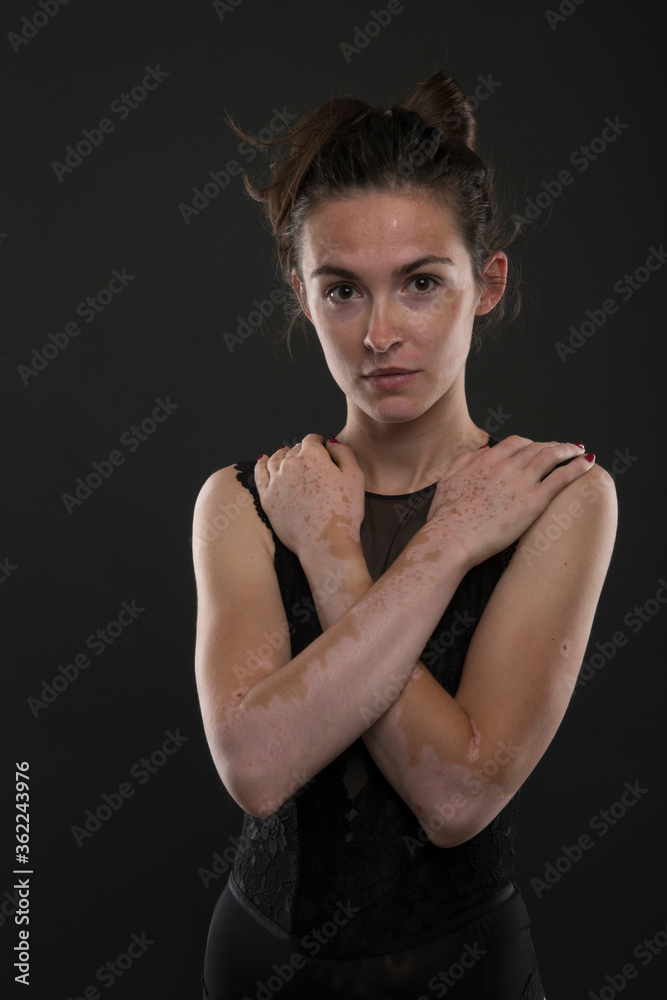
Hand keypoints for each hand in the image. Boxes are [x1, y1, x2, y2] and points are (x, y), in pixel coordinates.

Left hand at [254, 434, 365, 561]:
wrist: (325, 542)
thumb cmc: (345, 511)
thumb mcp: (356, 476)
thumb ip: (344, 452)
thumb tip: (329, 443)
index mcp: (312, 456)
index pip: (311, 440)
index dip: (317, 442)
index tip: (321, 446)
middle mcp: (290, 464)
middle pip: (294, 450)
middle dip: (302, 451)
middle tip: (310, 460)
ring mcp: (276, 481)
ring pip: (276, 460)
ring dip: (282, 455)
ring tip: (285, 454)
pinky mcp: (267, 498)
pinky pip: (260, 474)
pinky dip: (261, 465)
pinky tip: (262, 460)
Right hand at [424, 436, 593, 565]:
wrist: (451, 539)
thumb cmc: (445, 518)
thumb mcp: (447, 480)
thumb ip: (465, 461)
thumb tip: (483, 451)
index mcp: (485, 460)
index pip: (515, 443)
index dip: (530, 443)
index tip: (537, 448)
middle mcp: (506, 466)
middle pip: (536, 447)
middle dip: (552, 445)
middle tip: (563, 449)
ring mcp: (521, 482)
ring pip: (551, 456)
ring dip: (568, 450)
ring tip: (579, 452)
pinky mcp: (534, 501)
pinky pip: (562, 477)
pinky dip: (577, 467)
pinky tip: (587, 464)